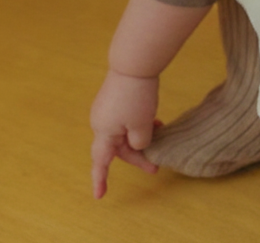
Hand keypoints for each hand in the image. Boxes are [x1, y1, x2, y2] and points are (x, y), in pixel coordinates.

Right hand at [90, 69, 159, 198]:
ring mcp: (106, 107)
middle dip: (137, 155)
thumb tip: (137, 143)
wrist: (135, 62)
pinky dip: (137, 124)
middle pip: (118, 147)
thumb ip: (139, 142)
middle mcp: (100, 121)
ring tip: (159, 132)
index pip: (100, 162)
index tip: (100, 196)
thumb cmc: (137, 97)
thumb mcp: (141, 126)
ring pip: (124, 132)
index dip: (100, 179)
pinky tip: (154, 119)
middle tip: (156, 164)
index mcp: (103, 132)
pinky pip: (125, 118)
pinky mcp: (114, 96)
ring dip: (140, 138)